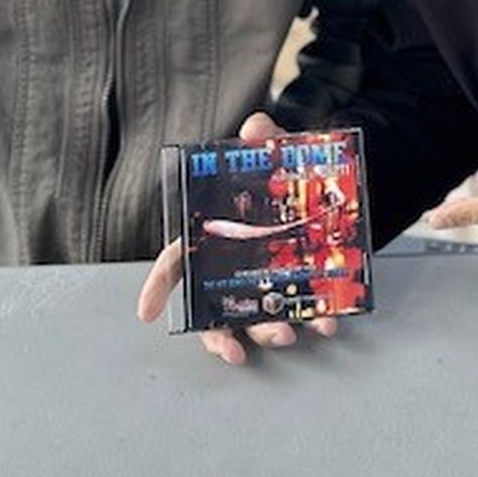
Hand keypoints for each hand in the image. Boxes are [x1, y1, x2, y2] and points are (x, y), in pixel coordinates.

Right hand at [135, 111, 338, 364]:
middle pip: (213, 308)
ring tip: (286, 334)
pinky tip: (327, 322)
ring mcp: (267, 280)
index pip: (177, 261)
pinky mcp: (301, 286)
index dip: (159, 285)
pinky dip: (316, 321)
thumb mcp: (273, 148)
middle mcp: (234, 266)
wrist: (329, 179)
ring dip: (268, 332)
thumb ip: (263, 137)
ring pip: (256, 319)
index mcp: (214, 234)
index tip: (148, 312)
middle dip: (220, 335)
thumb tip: (256, 127)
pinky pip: (303, 312)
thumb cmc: (282, 171)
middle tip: (235, 349)